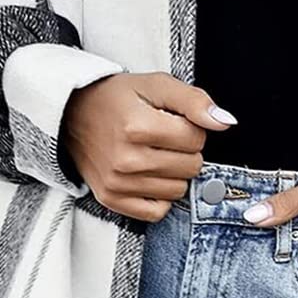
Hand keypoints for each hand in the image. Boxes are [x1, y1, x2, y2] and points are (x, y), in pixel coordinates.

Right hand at [61, 72, 236, 220]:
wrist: (71, 114)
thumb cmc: (118, 98)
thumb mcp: (157, 85)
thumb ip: (195, 101)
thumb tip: (225, 122)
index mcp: (138, 126)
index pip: (196, 138)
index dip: (191, 127)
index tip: (171, 120)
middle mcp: (126, 159)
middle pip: (192, 166)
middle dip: (185, 150)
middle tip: (162, 137)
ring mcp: (117, 183)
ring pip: (179, 190)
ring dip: (174, 172)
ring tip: (153, 153)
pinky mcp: (111, 200)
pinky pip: (158, 212)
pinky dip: (160, 196)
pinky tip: (149, 175)